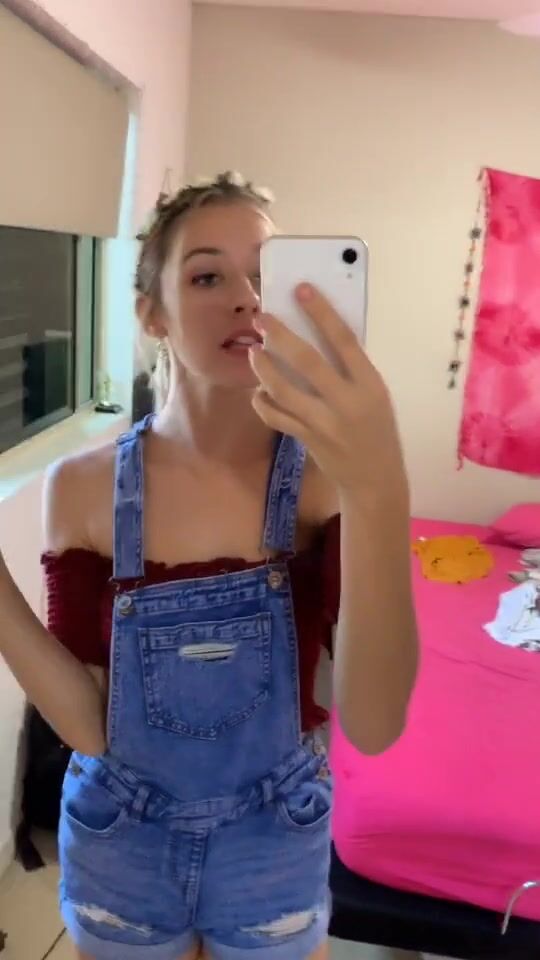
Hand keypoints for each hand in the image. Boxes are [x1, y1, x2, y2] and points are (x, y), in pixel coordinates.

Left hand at [249, 284, 407, 499]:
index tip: (301, 289)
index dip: (322, 312)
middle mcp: (346, 402)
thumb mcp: (376, 395)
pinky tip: (259, 391)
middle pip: (307, 361)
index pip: (344, 340)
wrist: (375, 479)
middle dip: (280, 335)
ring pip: (283, 389)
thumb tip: (317, 334)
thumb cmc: (377, 428)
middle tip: (261, 318)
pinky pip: (276, 416)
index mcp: (370, 384)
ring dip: (263, 367)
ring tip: (254, 351)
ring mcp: (324, 423)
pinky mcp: (306, 439)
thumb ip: (351, 369)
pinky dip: (263, 401)